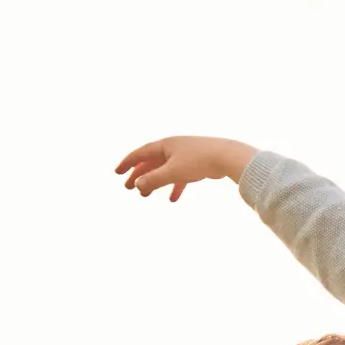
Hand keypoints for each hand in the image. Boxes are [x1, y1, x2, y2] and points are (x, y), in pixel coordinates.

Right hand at [115, 136, 257, 202]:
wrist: (226, 156)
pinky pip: (180, 176)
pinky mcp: (195, 165)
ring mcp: (184, 156)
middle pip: (150, 163)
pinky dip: (174, 187)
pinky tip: (172, 199)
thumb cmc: (199, 161)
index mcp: (164, 145)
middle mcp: (172, 148)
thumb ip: (154, 179)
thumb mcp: (173, 172)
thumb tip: (137, 186)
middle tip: (128, 188)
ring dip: (154, 182)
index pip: (140, 154)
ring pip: (164, 170)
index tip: (117, 173)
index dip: (128, 163)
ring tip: (145, 196)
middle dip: (138, 175)